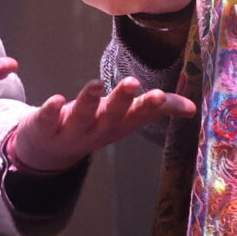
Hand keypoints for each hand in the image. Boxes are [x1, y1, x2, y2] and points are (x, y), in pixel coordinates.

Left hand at [9, 76, 197, 170]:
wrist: (47, 152)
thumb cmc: (94, 124)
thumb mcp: (126, 118)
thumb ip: (159, 108)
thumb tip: (193, 107)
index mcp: (119, 125)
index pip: (137, 115)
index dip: (149, 107)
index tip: (158, 95)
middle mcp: (97, 130)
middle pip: (111, 116)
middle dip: (122, 101)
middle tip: (133, 83)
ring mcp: (70, 131)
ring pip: (82, 117)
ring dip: (89, 101)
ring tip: (96, 84)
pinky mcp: (44, 127)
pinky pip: (47, 120)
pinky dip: (51, 110)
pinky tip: (56, 99)